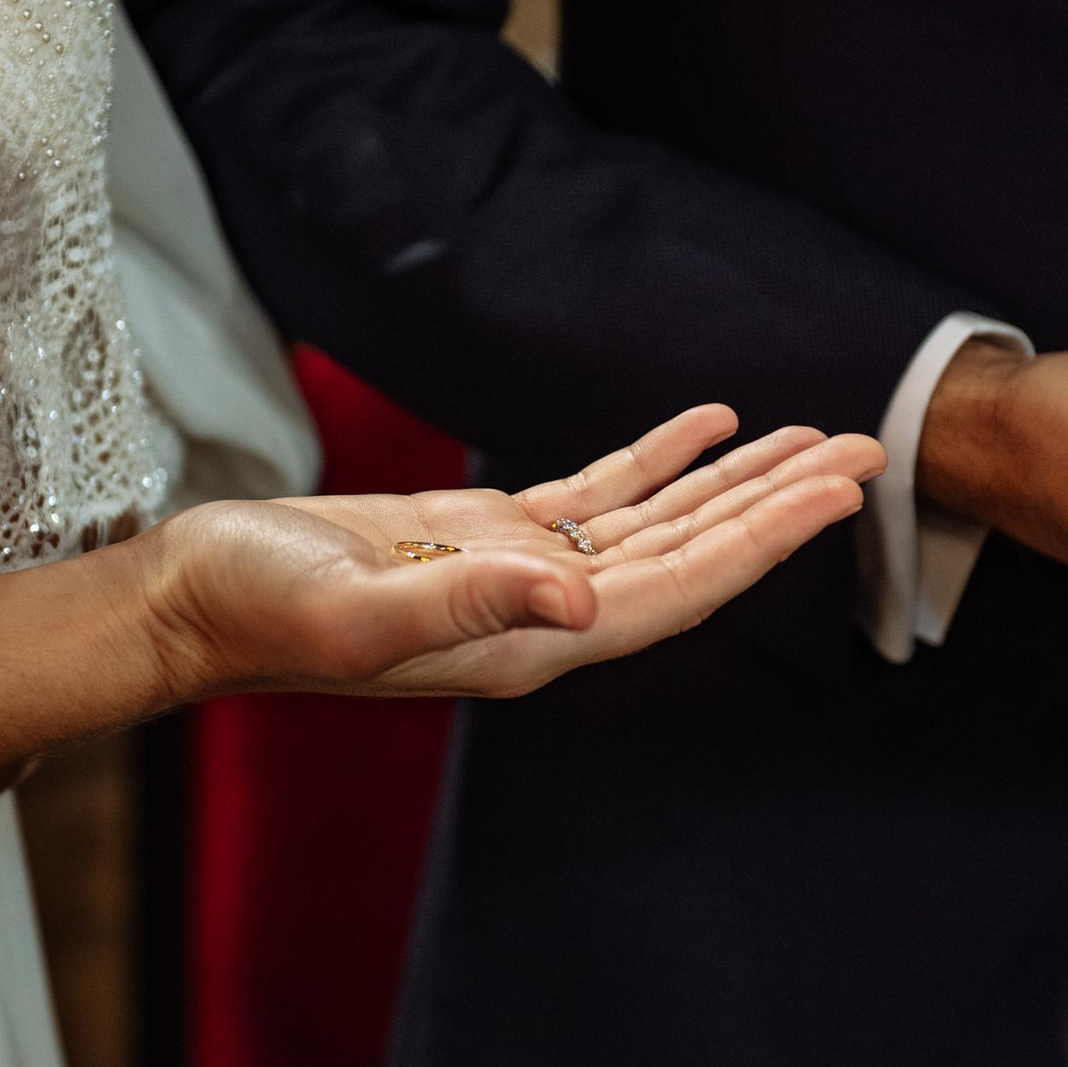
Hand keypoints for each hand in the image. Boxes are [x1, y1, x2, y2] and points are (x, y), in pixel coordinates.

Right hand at [143, 405, 884, 698]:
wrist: (197, 596)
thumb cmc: (261, 611)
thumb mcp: (356, 614)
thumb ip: (466, 607)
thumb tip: (579, 603)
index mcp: (531, 643)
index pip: (679, 590)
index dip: (764, 542)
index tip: (839, 493)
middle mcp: (545, 614)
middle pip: (694, 554)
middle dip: (782, 504)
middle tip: (870, 447)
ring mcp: (521, 573)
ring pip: (660, 522)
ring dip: (738, 481)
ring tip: (816, 436)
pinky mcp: (486, 534)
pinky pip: (599, 492)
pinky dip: (659, 458)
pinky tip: (710, 423)